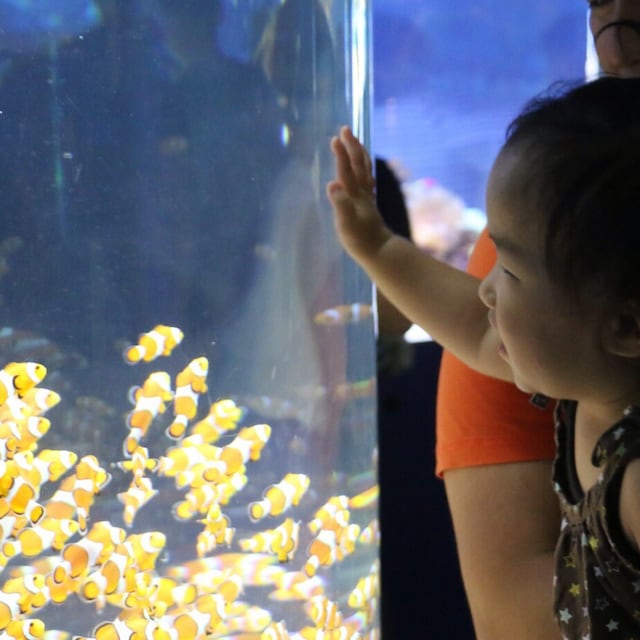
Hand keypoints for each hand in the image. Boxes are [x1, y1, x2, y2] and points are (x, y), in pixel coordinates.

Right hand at [326, 126, 391, 261]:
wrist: (381, 251)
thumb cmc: (360, 241)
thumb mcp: (346, 225)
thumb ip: (340, 204)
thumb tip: (332, 184)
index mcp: (354, 196)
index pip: (345, 171)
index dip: (341, 155)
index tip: (336, 138)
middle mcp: (362, 193)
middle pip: (357, 165)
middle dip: (351, 147)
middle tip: (345, 129)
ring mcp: (366, 198)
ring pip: (364, 170)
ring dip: (359, 154)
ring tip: (355, 141)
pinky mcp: (368, 205)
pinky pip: (367, 181)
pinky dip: (365, 170)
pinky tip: (365, 170)